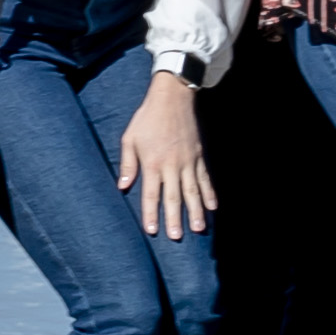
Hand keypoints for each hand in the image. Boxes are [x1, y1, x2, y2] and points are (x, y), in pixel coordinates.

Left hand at [117, 70, 212, 237]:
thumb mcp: (130, 138)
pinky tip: (213, 207)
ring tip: (200, 228)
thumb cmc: (147, 118)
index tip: (152, 230)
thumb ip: (127, 164)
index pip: (151, 193)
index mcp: (152, 162)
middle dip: (175, 218)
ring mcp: (188, 161)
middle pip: (174, 196)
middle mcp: (172, 165)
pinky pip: (205, 178)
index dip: (151, 213)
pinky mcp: (199, 156)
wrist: (172, 97)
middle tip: (177, 236)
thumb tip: (122, 186)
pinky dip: (209, 193)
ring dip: (196, 211)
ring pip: (193, 191)